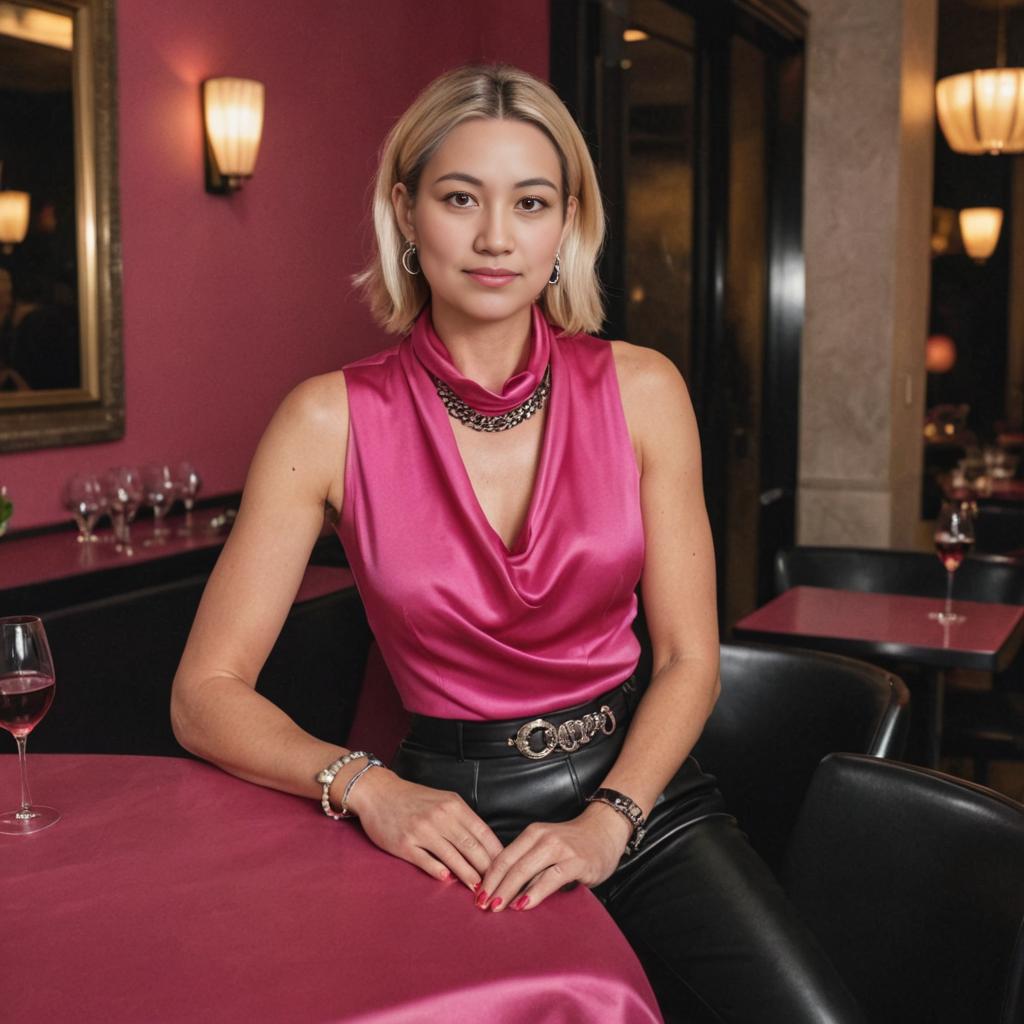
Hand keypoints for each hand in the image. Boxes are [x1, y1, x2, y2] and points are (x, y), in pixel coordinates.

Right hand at [346, 768, 503, 889]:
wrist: (378, 792)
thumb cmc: (414, 799)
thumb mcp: (443, 801)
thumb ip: (462, 820)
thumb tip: (484, 847)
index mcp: (454, 805)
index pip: (483, 833)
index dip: (497, 853)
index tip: (507, 869)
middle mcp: (440, 817)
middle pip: (471, 847)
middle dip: (488, 870)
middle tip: (498, 886)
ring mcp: (422, 830)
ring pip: (453, 857)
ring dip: (468, 876)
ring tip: (480, 891)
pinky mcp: (404, 844)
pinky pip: (426, 861)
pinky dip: (439, 872)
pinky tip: (448, 880)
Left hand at [476, 802, 632, 912]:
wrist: (605, 830)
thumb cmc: (574, 844)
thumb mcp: (546, 848)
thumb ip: (530, 862)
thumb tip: (503, 889)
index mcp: (532, 834)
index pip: (503, 857)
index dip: (488, 878)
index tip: (477, 896)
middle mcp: (543, 838)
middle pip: (511, 865)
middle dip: (494, 887)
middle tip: (482, 906)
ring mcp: (560, 848)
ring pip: (526, 870)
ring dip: (508, 891)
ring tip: (497, 908)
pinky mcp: (576, 861)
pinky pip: (551, 878)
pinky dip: (535, 893)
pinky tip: (524, 905)